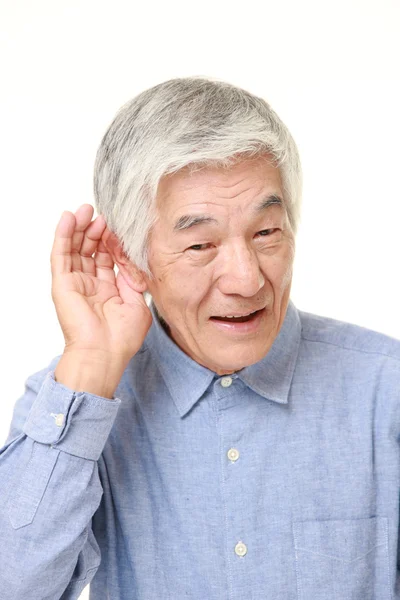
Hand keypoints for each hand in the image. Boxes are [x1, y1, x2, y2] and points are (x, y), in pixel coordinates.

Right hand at [51, 204, 152, 364]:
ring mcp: (75, 283)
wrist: (105, 354)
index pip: (109, 257)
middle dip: (95, 230)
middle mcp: (90, 284)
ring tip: (85, 209)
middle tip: (101, 212)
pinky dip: (63, 236)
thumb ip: (134, 277)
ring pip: (75, 249)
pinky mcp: (62, 283)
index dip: (113, 240)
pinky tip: (68, 219)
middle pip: (91, 250)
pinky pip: (61, 255)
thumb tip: (131, 256)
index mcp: (108, 290)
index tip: (119, 225)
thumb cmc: (123, 337)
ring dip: (79, 228)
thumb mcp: (137, 301)